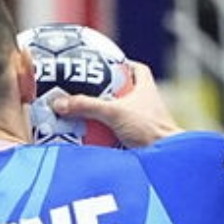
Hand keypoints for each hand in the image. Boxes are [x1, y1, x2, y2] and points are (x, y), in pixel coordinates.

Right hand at [52, 63, 182, 147]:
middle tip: (87, 89)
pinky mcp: (139, 138)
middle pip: (125, 90)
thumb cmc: (149, 130)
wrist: (165, 159)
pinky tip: (91, 133)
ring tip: (84, 111)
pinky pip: (119, 129)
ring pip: (121, 111)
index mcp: (146, 89)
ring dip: (105, 111)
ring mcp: (144, 121)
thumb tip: (59, 103)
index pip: (138, 69)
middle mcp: (147, 103)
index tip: (105, 64)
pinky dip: (107, 130)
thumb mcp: (114, 112)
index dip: (123, 64)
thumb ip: (87, 106)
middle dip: (107, 90)